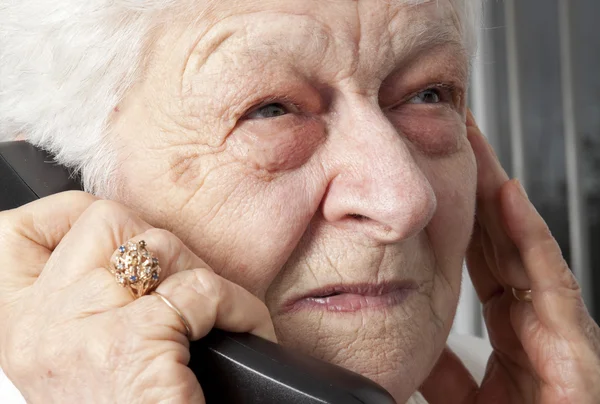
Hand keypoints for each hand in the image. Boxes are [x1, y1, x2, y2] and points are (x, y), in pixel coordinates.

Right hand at [0, 192, 275, 402]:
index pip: (16, 235)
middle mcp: (38, 326)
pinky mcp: (135, 344)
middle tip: (189, 292)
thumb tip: (137, 258)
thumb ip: (93, 310)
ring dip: (203, 275)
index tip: (119, 241)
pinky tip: (244, 327)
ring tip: (218, 312)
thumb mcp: (84, 363)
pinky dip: (237, 305)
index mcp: (20, 331)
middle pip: (106, 223)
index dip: (67, 216)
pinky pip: (200, 289)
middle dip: (162, 248)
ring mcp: (83, 331)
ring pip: (157, 245)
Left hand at [420, 111, 599, 402]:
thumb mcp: (463, 398)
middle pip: (502, 240)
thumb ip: (443, 366)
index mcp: (512, 334)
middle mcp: (537, 323)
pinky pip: (549, 283)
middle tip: (452, 138)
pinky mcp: (575, 348)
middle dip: (476, 187)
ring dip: (496, 192)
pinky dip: (528, 237)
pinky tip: (506, 195)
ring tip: (474, 145)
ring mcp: (558, 331)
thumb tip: (414, 343)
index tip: (434, 179)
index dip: (461, 216)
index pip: (484, 260)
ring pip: (523, 247)